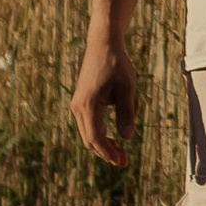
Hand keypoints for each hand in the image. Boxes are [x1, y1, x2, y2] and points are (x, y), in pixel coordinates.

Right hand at [71, 36, 136, 165]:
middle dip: (106, 153)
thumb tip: (127, 139)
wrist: (103, 45)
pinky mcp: (80, 101)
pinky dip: (99, 134)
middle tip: (124, 161)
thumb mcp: (127, 88)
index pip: (96, 138)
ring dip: (102, 145)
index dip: (108, 152)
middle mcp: (78, 107)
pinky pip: (87, 125)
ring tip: (120, 153)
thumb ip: (127, 113)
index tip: (122, 161)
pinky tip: (113, 138)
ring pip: (87, 133)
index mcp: (88, 105)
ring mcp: (77, 104)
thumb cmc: (117, 65)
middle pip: (89, 140)